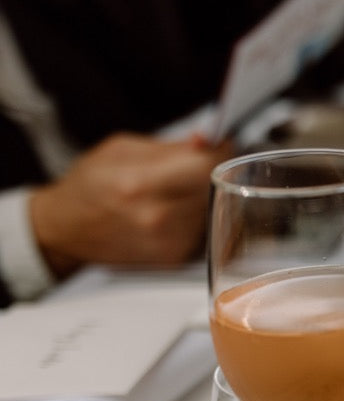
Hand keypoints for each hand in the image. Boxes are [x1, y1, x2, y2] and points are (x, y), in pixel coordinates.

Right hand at [29, 132, 234, 279]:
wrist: (66, 230)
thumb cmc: (89, 186)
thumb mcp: (122, 150)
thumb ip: (171, 147)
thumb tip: (207, 141)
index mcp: (139, 184)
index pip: (205, 167)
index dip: (219, 152)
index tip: (219, 146)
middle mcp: (156, 218)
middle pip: (214, 188)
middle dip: (210, 174)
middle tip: (192, 168)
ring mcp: (167, 243)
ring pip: (212, 210)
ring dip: (202, 197)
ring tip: (174, 192)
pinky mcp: (174, 259)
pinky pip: (203, 230)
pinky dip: (195, 219)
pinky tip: (171, 213)